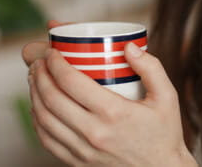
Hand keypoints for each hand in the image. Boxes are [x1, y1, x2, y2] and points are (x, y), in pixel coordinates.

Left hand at [23, 21, 195, 165]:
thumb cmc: (165, 134)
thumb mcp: (167, 97)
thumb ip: (151, 67)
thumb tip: (128, 46)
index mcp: (114, 112)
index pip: (71, 82)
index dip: (55, 63)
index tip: (53, 52)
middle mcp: (94, 133)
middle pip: (52, 98)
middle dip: (40, 75)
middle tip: (39, 62)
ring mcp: (83, 151)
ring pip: (44, 120)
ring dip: (34, 95)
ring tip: (35, 79)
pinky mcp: (78, 163)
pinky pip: (47, 141)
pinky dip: (37, 121)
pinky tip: (38, 107)